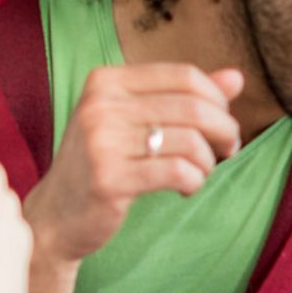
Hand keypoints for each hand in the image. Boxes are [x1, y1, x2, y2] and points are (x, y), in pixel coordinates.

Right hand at [24, 64, 243, 267]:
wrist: (55, 217)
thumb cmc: (102, 163)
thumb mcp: (136, 121)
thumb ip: (184, 98)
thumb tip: (236, 78)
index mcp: (106, 81)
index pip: (184, 75)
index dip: (217, 99)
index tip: (224, 123)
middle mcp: (101, 105)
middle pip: (193, 107)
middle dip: (224, 130)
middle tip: (228, 150)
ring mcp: (101, 141)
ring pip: (190, 141)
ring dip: (208, 162)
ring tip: (199, 173)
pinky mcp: (108, 179)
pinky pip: (178, 172)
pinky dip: (195, 181)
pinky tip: (186, 188)